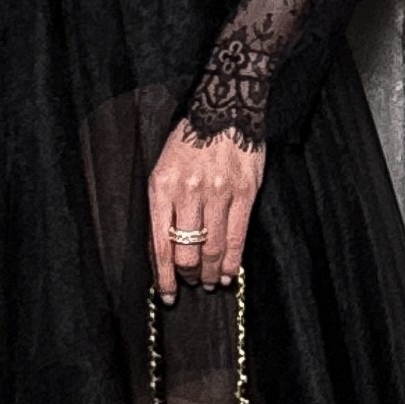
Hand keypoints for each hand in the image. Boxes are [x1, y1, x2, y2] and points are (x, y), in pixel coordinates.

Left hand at [148, 119, 264, 299]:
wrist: (223, 109)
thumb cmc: (189, 140)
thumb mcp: (163, 168)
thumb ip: (163, 205)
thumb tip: (164, 248)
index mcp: (162, 187)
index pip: (161, 243)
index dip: (164, 275)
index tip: (167, 294)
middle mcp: (189, 192)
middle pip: (188, 251)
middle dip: (188, 275)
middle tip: (190, 283)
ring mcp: (218, 193)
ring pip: (213, 248)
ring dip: (210, 272)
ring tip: (209, 282)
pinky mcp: (244, 193)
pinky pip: (237, 237)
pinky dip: (232, 261)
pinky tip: (229, 273)